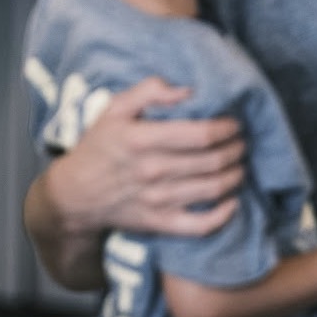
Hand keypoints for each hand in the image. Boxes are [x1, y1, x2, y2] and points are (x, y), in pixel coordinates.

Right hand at [43, 77, 243, 238]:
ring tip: (238, 164)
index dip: (226, 128)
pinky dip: (224, 215)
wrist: (75, 195)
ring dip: (235, 175)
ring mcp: (157, 200)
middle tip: (241, 143)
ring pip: (213, 188)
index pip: (200, 134)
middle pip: (212, 160)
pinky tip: (233, 201)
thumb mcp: (113, 109)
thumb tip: (187, 91)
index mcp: (140, 139)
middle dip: (236, 149)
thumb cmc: (98, 146)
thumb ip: (148, 91)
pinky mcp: (159, 223)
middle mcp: (151, 170)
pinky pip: (201, 225)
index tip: (233, 123)